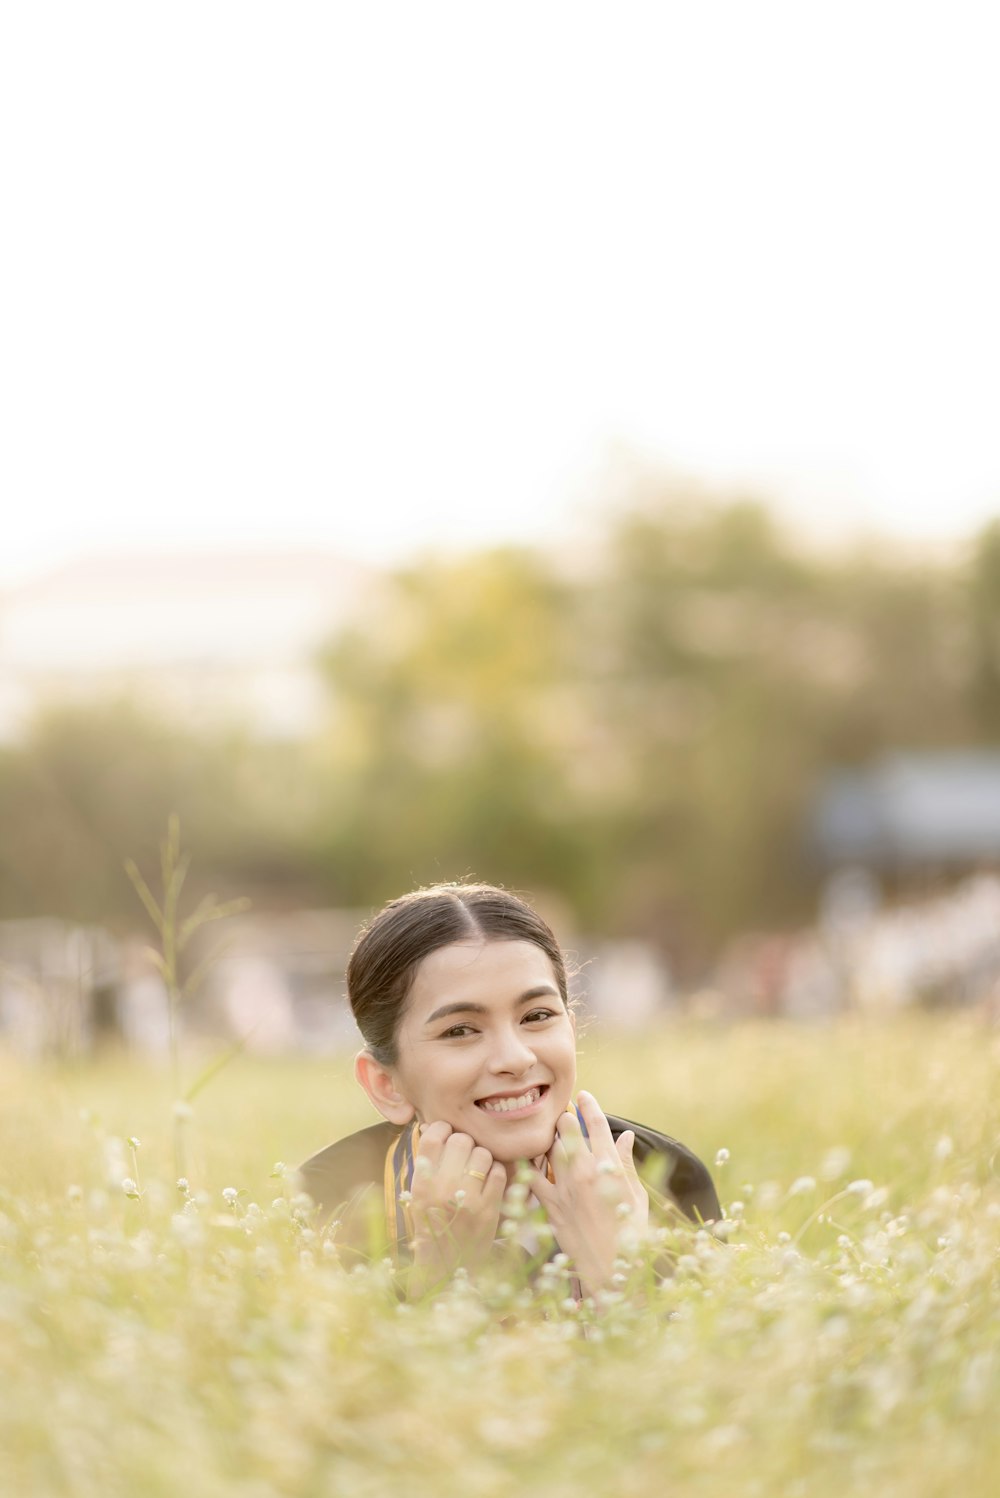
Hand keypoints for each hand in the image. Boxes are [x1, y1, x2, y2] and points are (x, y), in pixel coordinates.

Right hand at [406, 1121, 505, 1294]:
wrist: (445, 1268)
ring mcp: (468, 1199)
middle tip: (463, 1156)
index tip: (445, 1135)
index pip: (433, 1136)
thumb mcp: (418, 1195)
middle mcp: (443, 1189)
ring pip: (483, 1153)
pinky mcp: (490, 1209)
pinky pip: (499, 1172)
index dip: (441, 1129)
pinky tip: (488, 1182)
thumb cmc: (431, 1226)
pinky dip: (496, 1173)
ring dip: (482, 1157)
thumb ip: (426, 1163)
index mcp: (422, 1183)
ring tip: (476, 1170)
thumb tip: (433, 1126)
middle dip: (464, 1144)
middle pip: (461, 1140)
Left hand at [529, 1091, 648, 1296]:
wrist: (612, 1269)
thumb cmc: (631, 1234)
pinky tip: (526, 1161)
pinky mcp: (550, 1205)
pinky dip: (528, 1167)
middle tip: (563, 1118)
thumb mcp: (636, 1195)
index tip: (582, 1095)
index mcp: (608, 1166)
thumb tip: (626, 1136)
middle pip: (565, 1129)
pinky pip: (532, 1179)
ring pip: (548, 1148)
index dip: (588, 1104)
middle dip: (563, 1119)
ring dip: (550, 1141)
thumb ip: (625, 1163)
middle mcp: (583, 1171)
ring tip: (552, 1139)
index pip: (596, 1123)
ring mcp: (564, 1188)